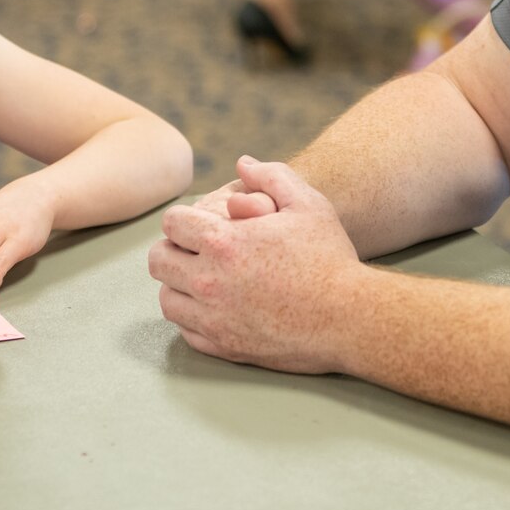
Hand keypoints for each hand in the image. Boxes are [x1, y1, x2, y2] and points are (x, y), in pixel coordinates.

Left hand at [148, 156, 360, 373]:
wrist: (349, 318)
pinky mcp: (224, 346)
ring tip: (201, 278)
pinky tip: (214, 307)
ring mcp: (214, 318)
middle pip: (159, 261)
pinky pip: (186, 331)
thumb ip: (271, 176)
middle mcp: (210, 282)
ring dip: (178, 285)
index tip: (198, 224)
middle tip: (194, 249)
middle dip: (173, 250)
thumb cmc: (329, 257)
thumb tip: (242, 163)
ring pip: (167, 299)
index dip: (183, 219)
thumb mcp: (308, 204)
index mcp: (223, 242)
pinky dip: (193, 317)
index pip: (172, 223)